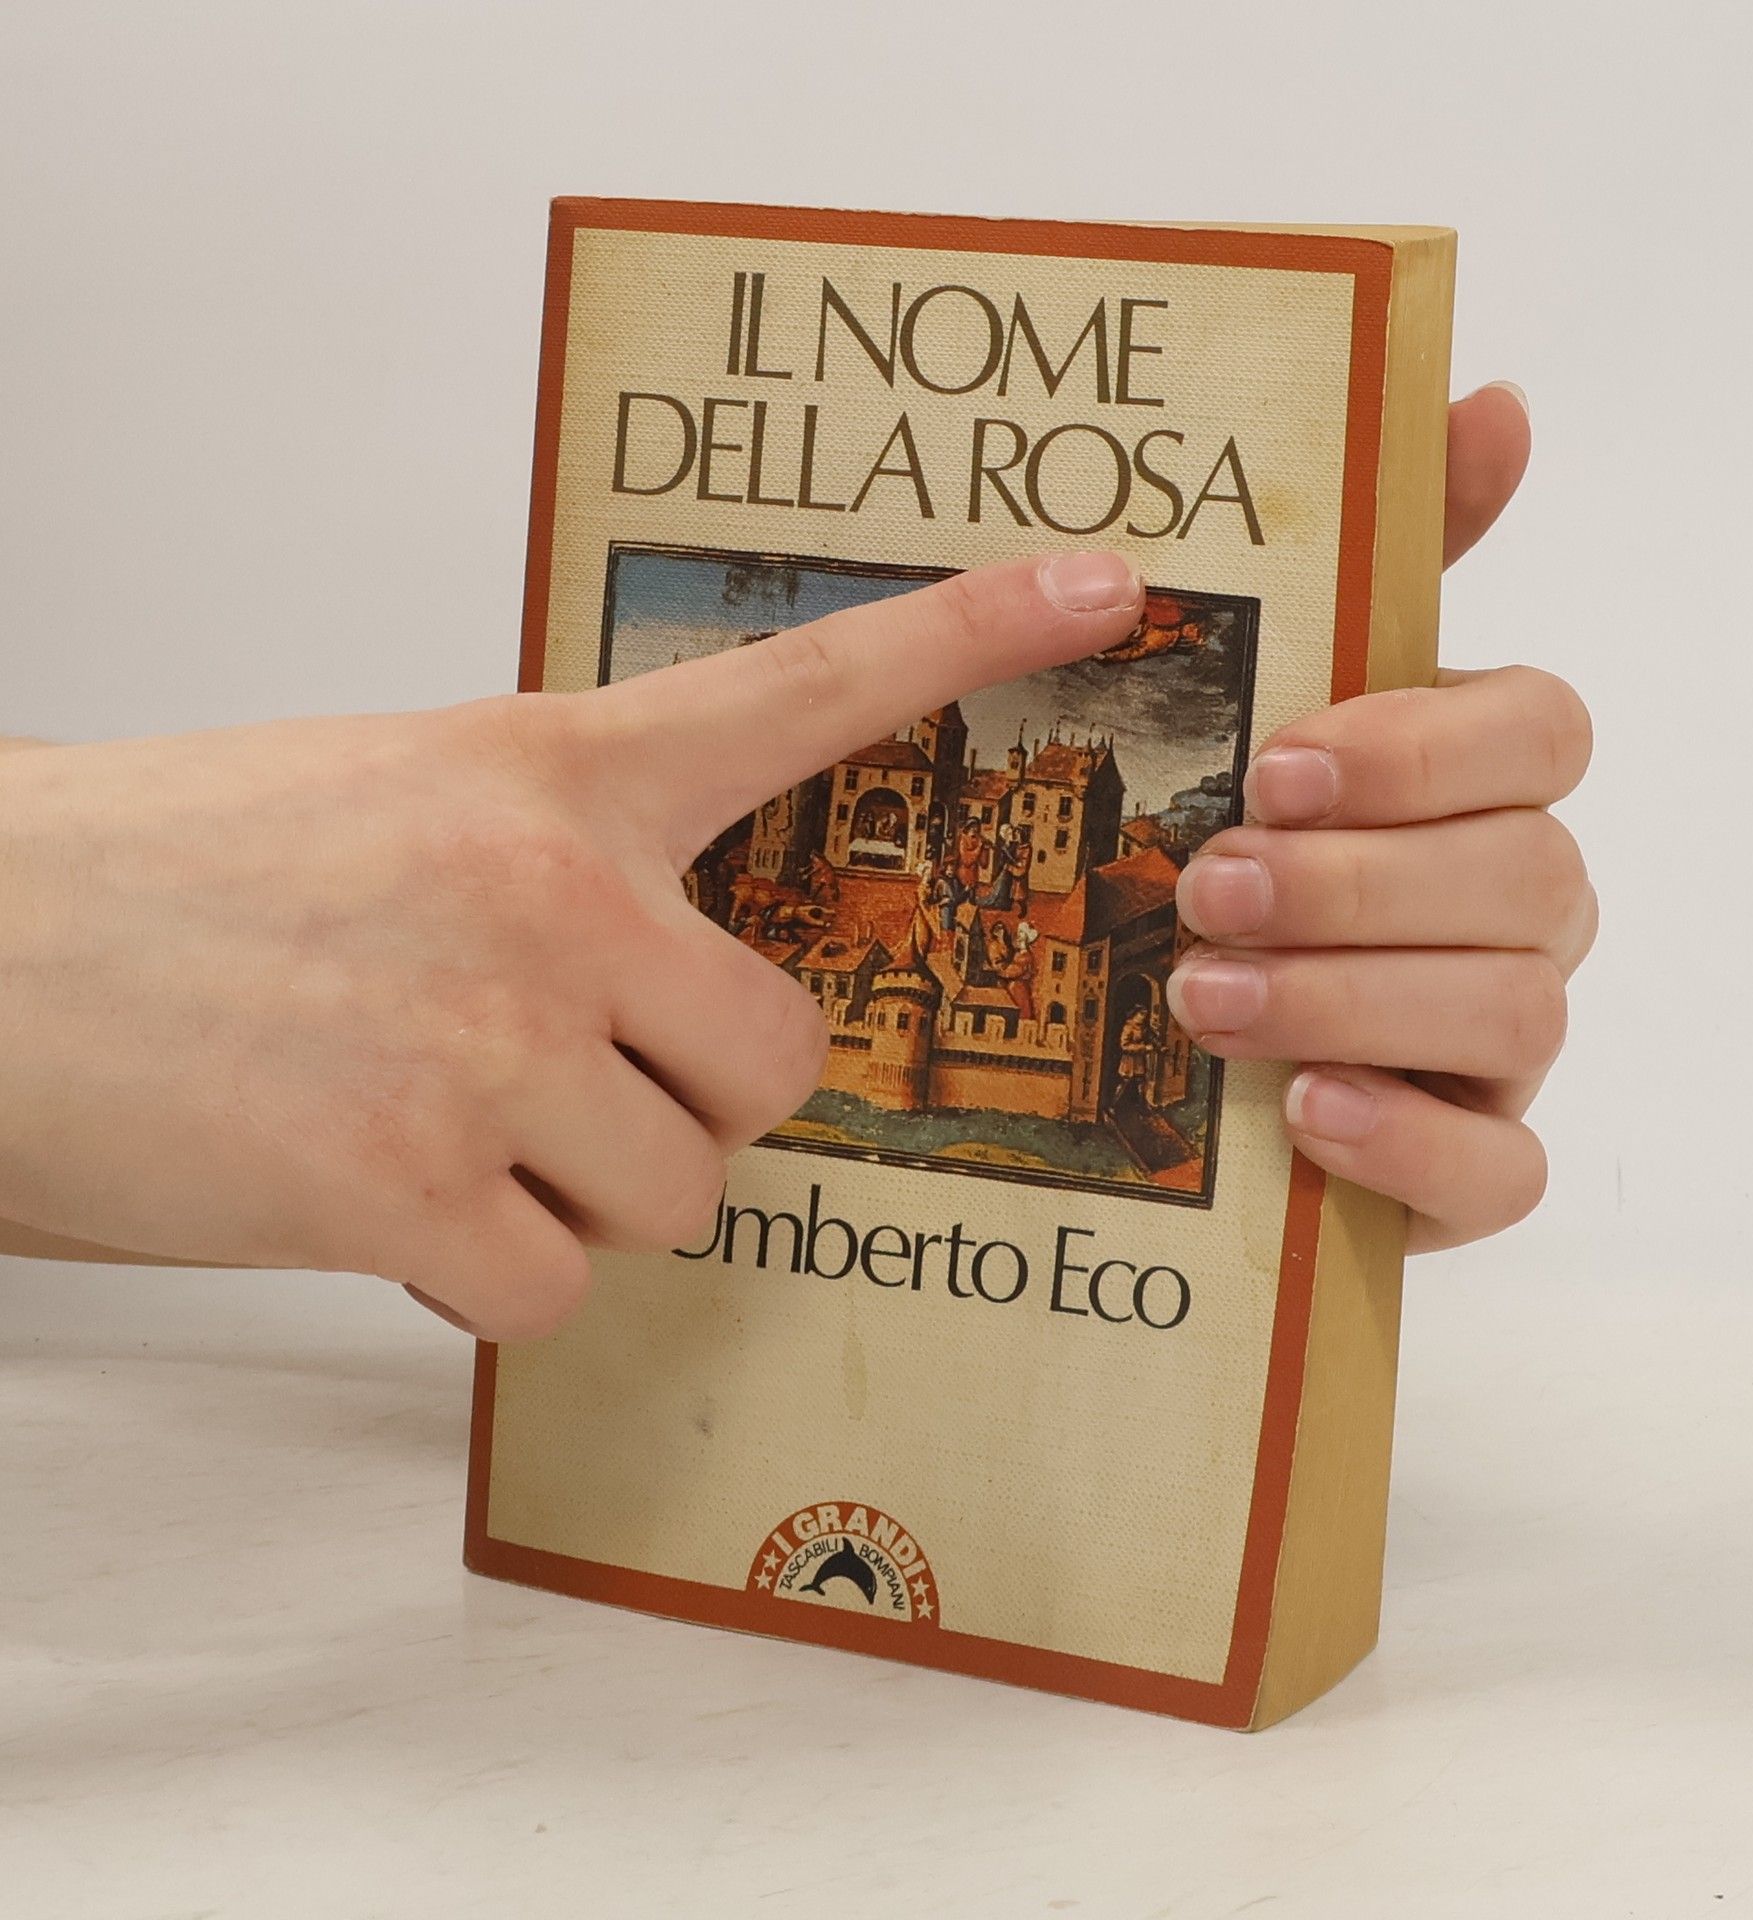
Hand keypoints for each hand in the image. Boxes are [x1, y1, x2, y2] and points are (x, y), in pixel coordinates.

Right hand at [0, 553, 1144, 1335]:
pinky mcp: (410, 1178)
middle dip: (692, 1105)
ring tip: (442, 1131)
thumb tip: (677, 985)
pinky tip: (380, 1200)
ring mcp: (490, 1036)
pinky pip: (553, 1285)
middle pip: (781, 1062)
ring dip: (582, 1193)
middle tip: (569, 1087)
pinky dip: (481, 1273)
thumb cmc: (185, 877)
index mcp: (551, 769)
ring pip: (679, 1190)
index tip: (1105, 584)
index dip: (972, 633)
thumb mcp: (402, 796)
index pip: (806, 688)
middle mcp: (552, 889)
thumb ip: (564, 859)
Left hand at [1167, 383, 1595, 1250]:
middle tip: (1211, 884)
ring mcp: (1496, 1042)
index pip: (1541, 731)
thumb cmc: (1216, 844)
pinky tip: (1303, 1116)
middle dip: (1363, 881)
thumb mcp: (1256, 698)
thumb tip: (1494, 396)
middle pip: (1531, 877)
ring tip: (1204, 997)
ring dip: (1353, 998)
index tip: (1283, 759)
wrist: (1139, 1043)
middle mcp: (1509, 905)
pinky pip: (1504, 1168)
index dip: (1428, 746)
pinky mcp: (1466, 1164)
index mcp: (1469, 783)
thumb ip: (1379, 560)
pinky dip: (1411, 1144)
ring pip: (1515, 1015)